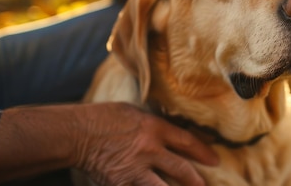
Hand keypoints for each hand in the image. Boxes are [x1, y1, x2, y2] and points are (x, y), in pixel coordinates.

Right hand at [74, 102, 218, 185]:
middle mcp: (150, 149)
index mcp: (155, 127)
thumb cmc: (102, 117)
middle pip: (182, 168)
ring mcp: (136, 168)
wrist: (76, 132)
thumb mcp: (134, 112)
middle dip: (196, 179)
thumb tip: (167, 129)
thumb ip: (152, 123)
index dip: (203, 151)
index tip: (213, 159)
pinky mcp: (121, 182)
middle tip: (205, 184)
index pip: (187, 141)